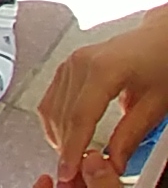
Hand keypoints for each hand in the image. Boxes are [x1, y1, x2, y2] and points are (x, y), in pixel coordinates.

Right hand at [41, 8, 167, 184]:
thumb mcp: (156, 104)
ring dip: (58, 135)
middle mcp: (80, 63)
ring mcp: (70, 63)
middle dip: (64, 146)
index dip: (72, 147)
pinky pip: (50, 98)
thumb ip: (131, 134)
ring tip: (73, 155)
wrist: (160, 38)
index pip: (79, 116)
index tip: (68, 169)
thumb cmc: (163, 61)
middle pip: (61, 115)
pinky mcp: (67, 67)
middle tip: (74, 169)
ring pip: (51, 109)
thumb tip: (113, 160)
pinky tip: (67, 134)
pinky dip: (55, 121)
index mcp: (103, 70)